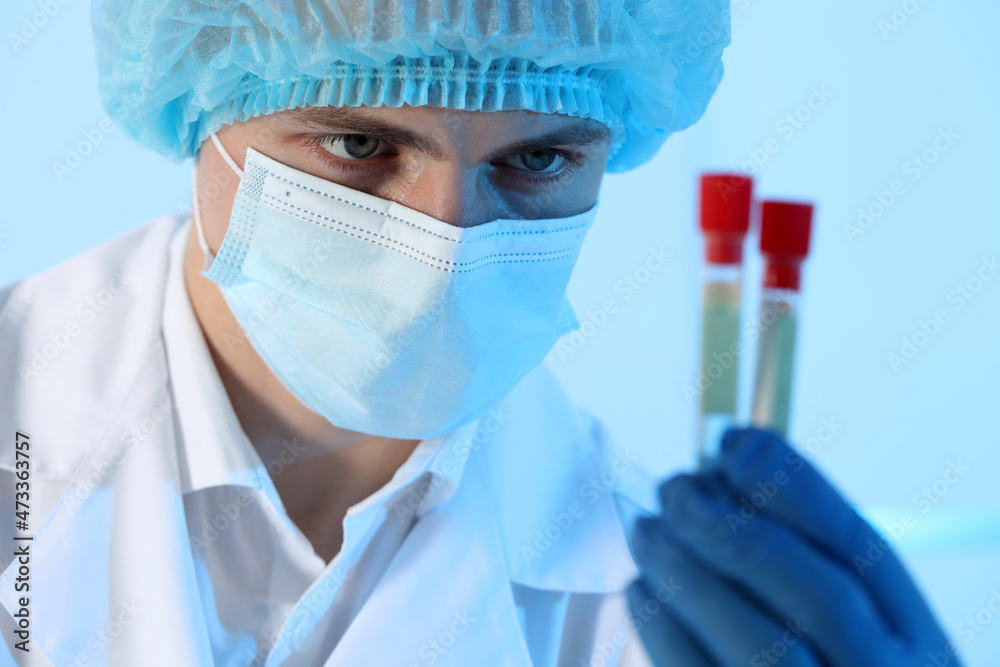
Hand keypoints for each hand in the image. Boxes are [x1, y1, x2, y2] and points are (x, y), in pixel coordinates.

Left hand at [625, 427, 959, 666]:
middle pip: (818, 599)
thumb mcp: (855, 615)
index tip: (732, 444)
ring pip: (763, 648)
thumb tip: (734, 453)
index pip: (862, 549)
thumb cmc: (835, 665)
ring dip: (692, 576)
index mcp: (914, 638)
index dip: (793, 486)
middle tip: (676, 489)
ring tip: (648, 531)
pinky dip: (664, 632)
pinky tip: (642, 589)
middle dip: (737, 531)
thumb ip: (806, 544)